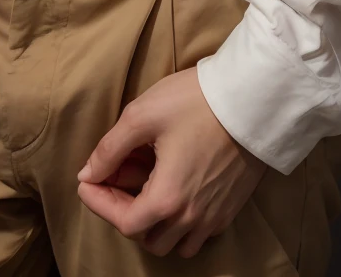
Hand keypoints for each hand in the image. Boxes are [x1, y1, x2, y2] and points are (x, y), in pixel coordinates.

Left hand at [75, 66, 267, 257]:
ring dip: (154, 224)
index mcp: (168, 198)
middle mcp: (191, 217)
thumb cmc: (196, 102)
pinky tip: (175, 191)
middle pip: (148, 239)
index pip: (123, 223)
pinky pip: (200, 234)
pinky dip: (181, 224)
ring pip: (176, 243)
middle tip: (116, 181)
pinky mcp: (231, 208)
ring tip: (146, 188)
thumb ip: (110, 149)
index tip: (87, 181)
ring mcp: (214, 216)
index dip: (99, 203)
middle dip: (125, 213)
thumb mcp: (143, 115)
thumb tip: (88, 173)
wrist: (253, 97)